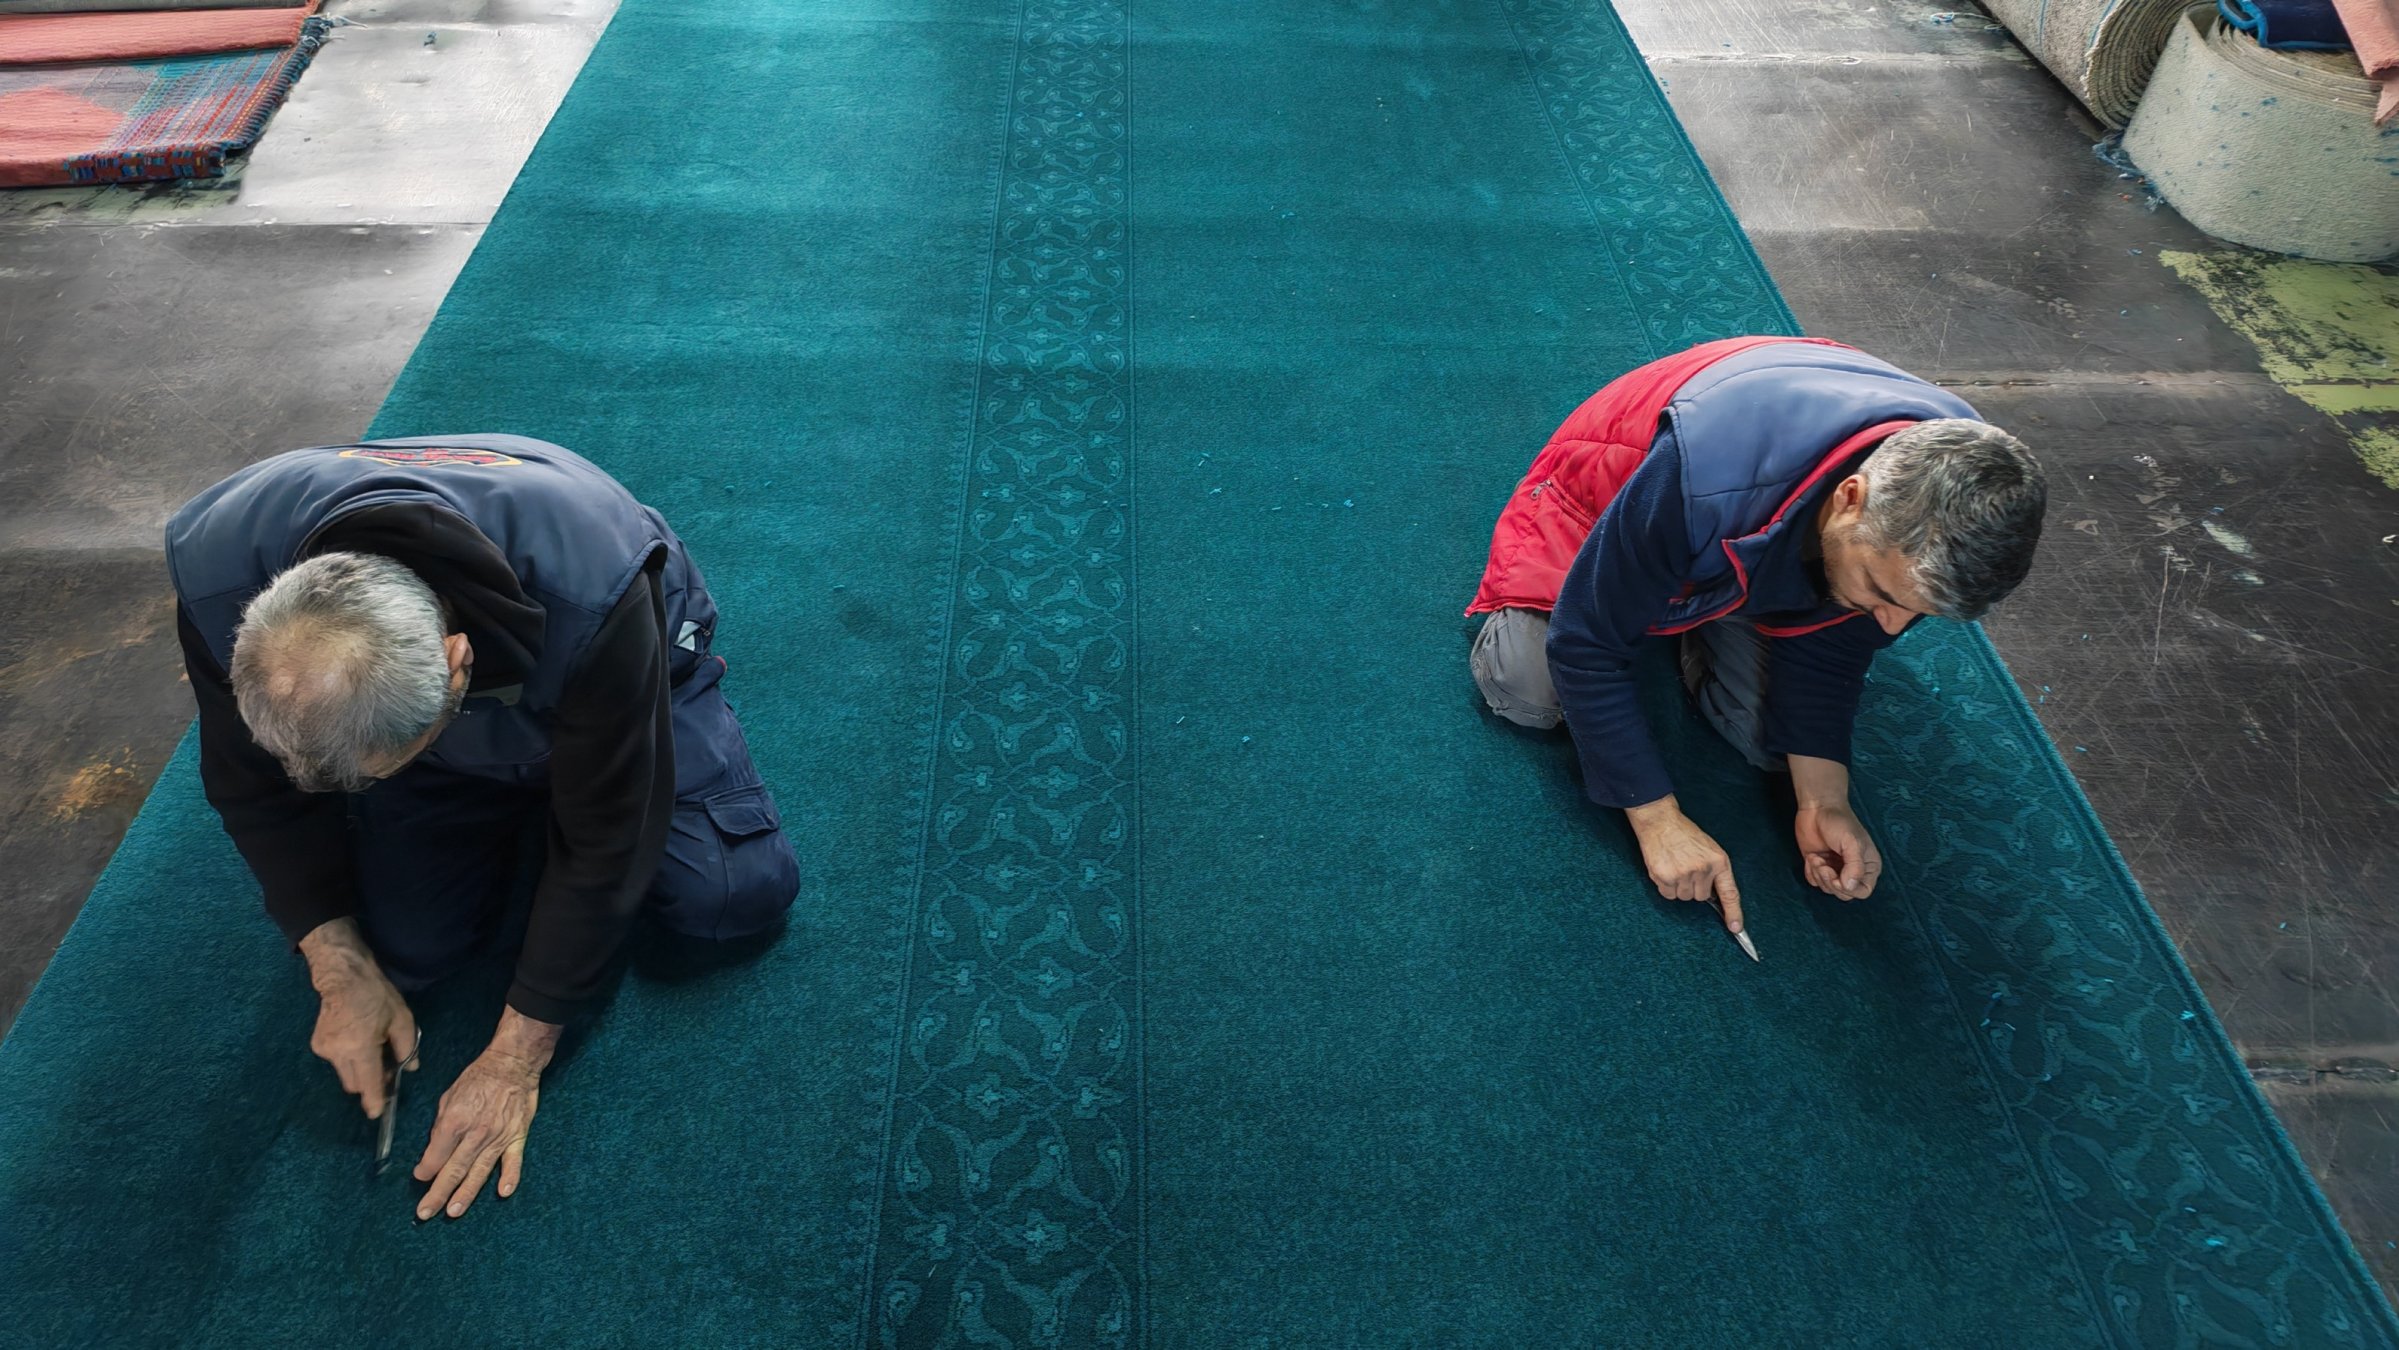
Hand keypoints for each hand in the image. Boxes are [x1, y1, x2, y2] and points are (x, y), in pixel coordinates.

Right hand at [299, 918, 416, 1119]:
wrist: (343, 977)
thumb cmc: (376, 995)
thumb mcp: (401, 1020)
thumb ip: (407, 1047)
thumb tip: (410, 1067)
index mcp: (361, 1048)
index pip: (368, 1084)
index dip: (374, 1101)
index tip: (377, 1113)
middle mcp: (338, 1053)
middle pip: (354, 1084)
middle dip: (370, 1083)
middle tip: (387, 1071)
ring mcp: (324, 1050)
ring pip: (345, 1074)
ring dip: (359, 1071)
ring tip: (374, 1051)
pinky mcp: (318, 1045)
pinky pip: (337, 1062)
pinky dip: (349, 1060)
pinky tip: (358, 1042)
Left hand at [414, 1008, 558, 1219]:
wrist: (512, 1064)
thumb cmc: (478, 1077)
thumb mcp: (449, 1096)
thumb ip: (441, 1125)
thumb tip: (435, 1148)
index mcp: (455, 1122)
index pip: (435, 1155)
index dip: (424, 1170)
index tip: (420, 1177)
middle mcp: (475, 1133)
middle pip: (453, 1170)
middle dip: (437, 1194)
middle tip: (425, 1213)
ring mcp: (498, 1137)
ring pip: (479, 1172)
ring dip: (465, 1194)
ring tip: (453, 1212)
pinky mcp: (517, 1137)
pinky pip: (514, 1161)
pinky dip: (509, 1177)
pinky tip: (503, 1193)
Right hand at [1626, 795, 1744, 934]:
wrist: (1660, 821)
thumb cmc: (1684, 834)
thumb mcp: (1709, 849)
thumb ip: (1714, 871)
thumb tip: (1714, 897)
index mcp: (1718, 861)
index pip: (1730, 893)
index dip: (1734, 912)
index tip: (1735, 928)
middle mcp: (1702, 869)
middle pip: (1701, 897)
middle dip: (1694, 887)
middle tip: (1686, 868)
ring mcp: (1683, 874)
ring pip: (1684, 897)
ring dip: (1679, 887)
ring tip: (1675, 866)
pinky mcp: (1665, 877)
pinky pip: (1668, 894)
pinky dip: (1666, 886)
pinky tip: (1665, 869)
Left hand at [1795, 802, 1881, 899]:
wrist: (1818, 808)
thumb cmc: (1839, 822)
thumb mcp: (1852, 843)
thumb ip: (1854, 867)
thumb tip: (1850, 886)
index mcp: (1868, 866)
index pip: (1863, 891)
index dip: (1848, 889)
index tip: (1836, 877)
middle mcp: (1853, 870)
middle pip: (1844, 893)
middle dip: (1829, 882)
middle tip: (1822, 864)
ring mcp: (1835, 869)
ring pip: (1827, 889)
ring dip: (1818, 875)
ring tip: (1816, 857)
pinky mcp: (1819, 866)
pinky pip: (1815, 882)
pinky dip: (1810, 873)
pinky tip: (1811, 857)